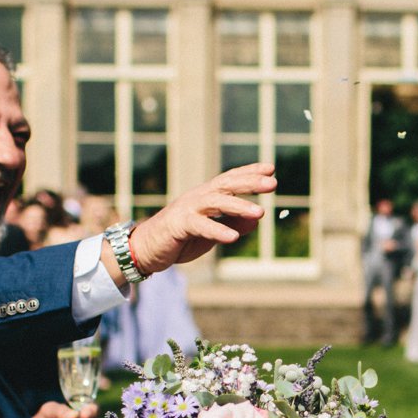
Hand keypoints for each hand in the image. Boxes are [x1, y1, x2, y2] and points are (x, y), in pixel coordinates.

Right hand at [124, 163, 276, 274]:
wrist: (146, 249)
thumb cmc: (180, 239)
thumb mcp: (211, 233)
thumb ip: (232, 224)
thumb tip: (256, 219)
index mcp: (206, 197)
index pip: (229, 179)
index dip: (249, 172)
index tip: (271, 168)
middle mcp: (197, 197)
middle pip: (225, 185)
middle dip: (249, 182)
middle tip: (272, 183)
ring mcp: (187, 209)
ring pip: (215, 202)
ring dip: (239, 206)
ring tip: (260, 213)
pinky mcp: (178, 225)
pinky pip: (200, 226)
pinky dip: (217, 231)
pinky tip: (233, 238)